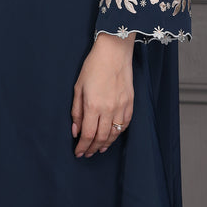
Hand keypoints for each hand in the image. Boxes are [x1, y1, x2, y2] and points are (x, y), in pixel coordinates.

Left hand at [71, 33, 134, 156]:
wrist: (114, 52)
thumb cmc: (93, 67)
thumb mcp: (78, 88)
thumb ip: (76, 112)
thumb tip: (75, 131)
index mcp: (92, 105)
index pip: (87, 134)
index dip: (82, 146)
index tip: (78, 152)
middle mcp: (108, 109)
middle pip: (101, 137)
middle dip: (92, 148)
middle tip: (86, 153)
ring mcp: (121, 107)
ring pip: (114, 134)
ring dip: (105, 144)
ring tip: (98, 149)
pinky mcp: (130, 103)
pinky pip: (125, 124)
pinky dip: (118, 134)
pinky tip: (112, 137)